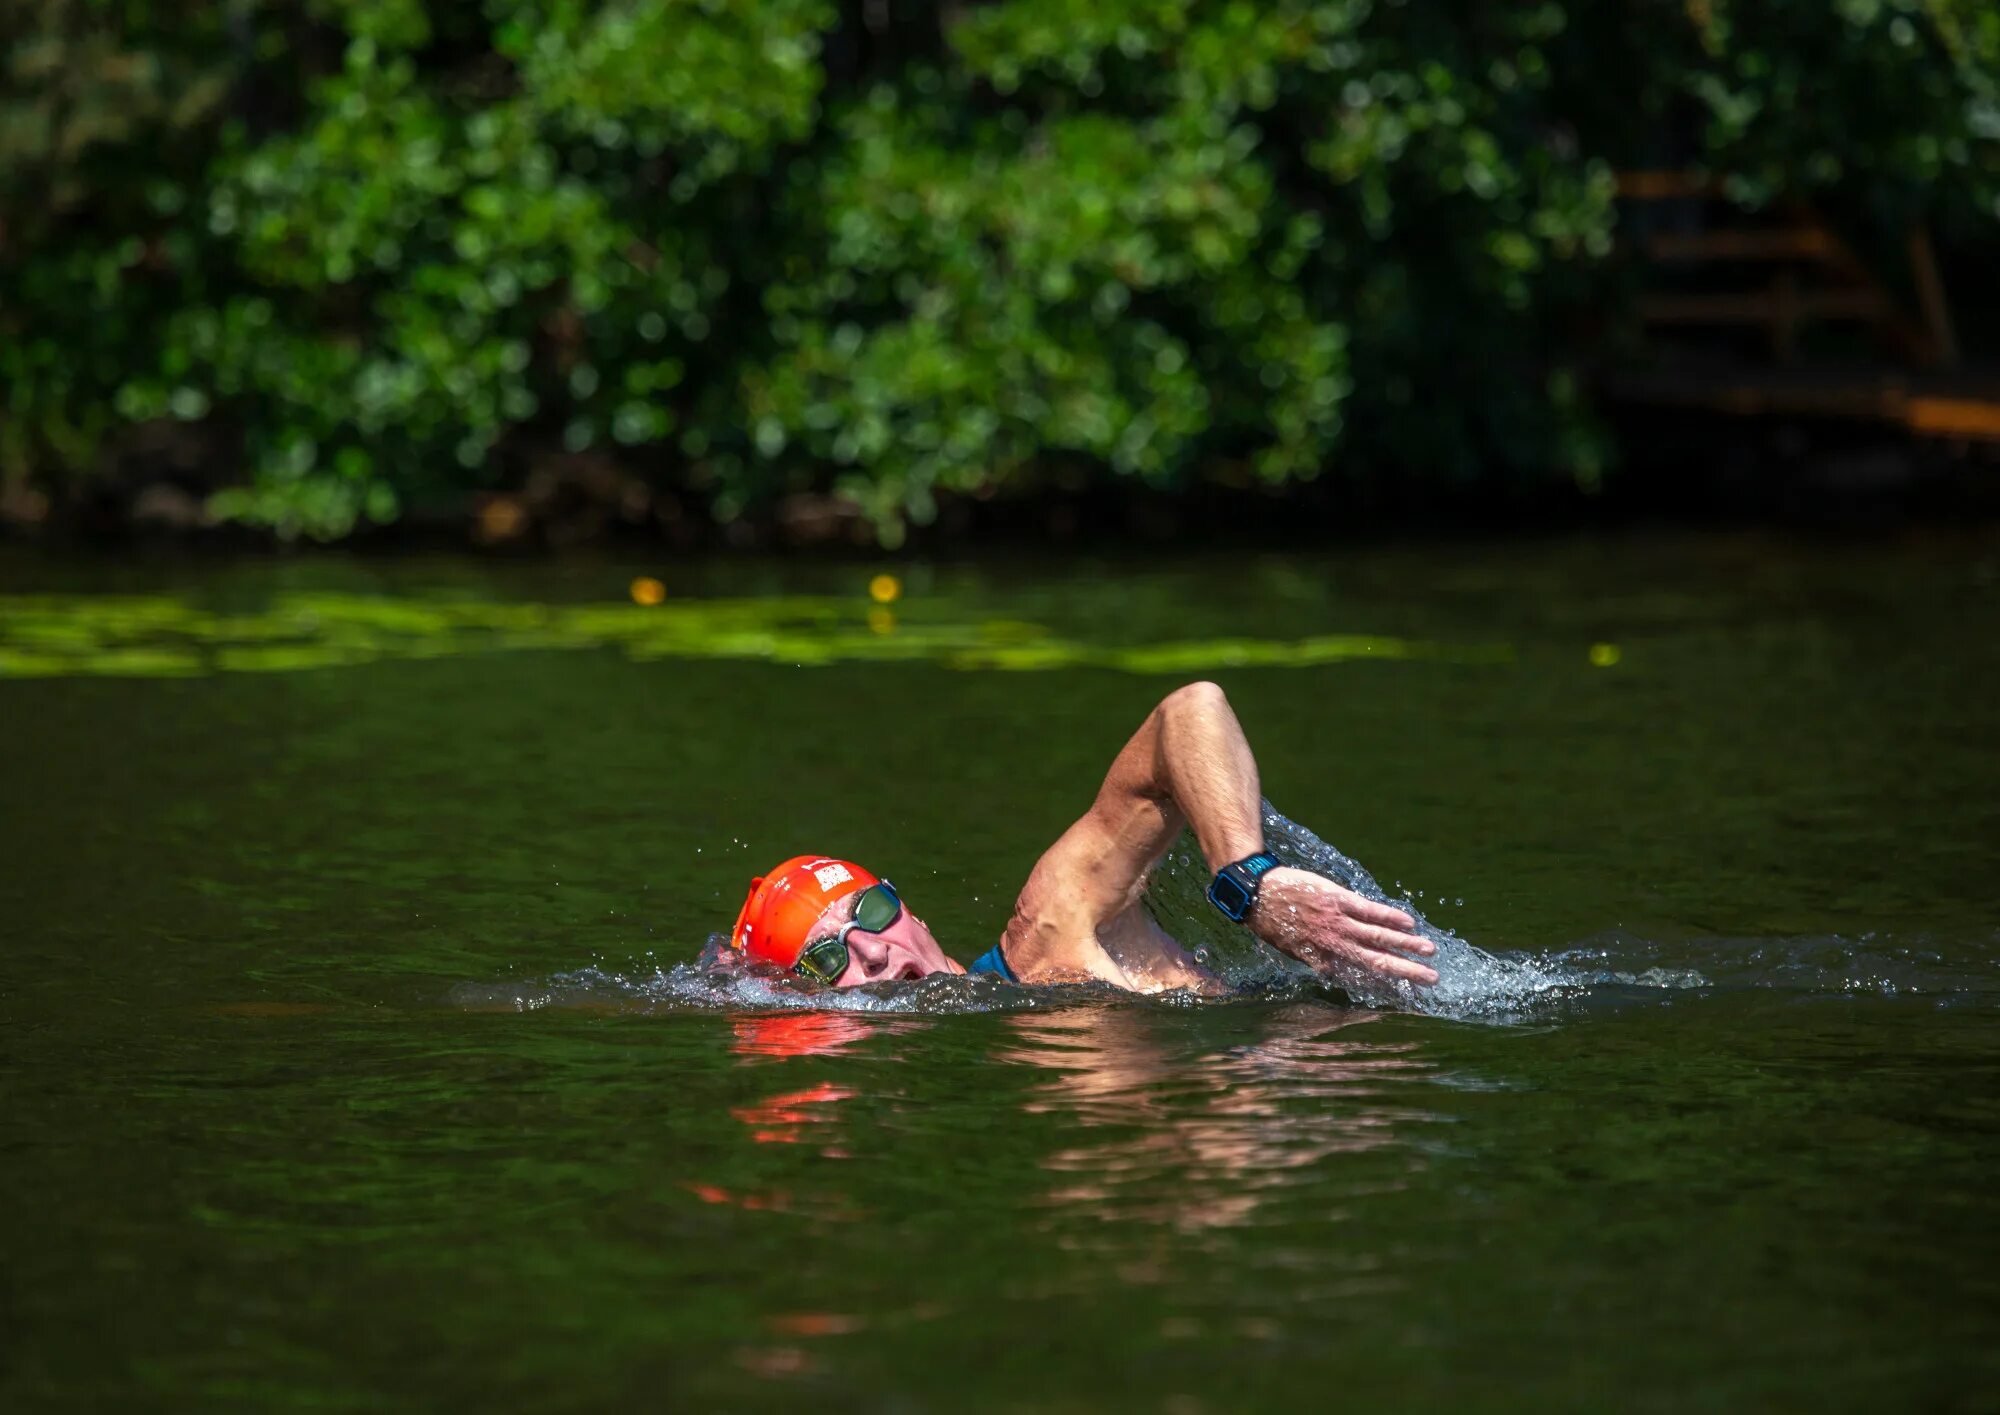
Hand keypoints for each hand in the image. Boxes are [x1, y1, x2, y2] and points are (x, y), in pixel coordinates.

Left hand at [1248, 867, 1438, 985]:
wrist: (1257, 894)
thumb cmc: (1274, 924)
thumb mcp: (1294, 951)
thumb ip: (1320, 960)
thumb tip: (1340, 972)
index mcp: (1324, 963)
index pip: (1362, 979)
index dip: (1387, 988)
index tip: (1407, 995)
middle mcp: (1335, 947)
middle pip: (1378, 963)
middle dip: (1407, 972)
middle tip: (1432, 979)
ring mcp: (1338, 923)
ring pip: (1380, 937)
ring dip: (1407, 944)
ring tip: (1430, 950)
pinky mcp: (1338, 900)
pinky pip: (1370, 911)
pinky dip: (1391, 917)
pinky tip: (1409, 922)